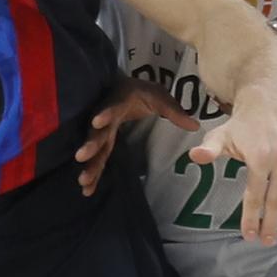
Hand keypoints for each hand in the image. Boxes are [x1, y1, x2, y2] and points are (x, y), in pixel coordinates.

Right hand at [75, 76, 198, 195]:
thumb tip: (195, 126)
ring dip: (89, 165)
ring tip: (83, 182)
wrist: (121, 88)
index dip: (105, 114)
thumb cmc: (140, 92)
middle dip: (90, 144)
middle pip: (97, 132)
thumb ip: (174, 111)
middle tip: (81, 156)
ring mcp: (103, 131)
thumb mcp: (159, 97)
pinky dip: (92, 172)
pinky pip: (97, 158)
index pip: (111, 107)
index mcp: (119, 102)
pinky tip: (87, 189)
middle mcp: (106, 117)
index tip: (97, 121)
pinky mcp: (103, 142)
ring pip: (95, 149)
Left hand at [189, 86, 276, 245]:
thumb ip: (209, 150)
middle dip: (272, 225)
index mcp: (260, 155)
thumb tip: (194, 157)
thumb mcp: (221, 135)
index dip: (251, 218)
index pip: (255, 195)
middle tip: (267, 242)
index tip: (248, 235)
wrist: (267, 99)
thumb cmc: (242, 123)